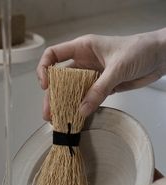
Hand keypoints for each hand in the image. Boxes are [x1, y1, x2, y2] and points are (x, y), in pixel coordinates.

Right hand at [37, 28, 165, 119]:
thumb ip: (100, 89)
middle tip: (49, 113)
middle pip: (60, 79)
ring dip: (64, 105)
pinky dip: (80, 108)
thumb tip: (82, 110)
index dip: (45, 69)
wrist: (159, 57)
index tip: (45, 86)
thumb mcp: (117, 68)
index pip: (53, 55)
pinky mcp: (101, 88)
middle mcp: (83, 62)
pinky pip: (86, 99)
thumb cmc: (139, 50)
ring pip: (72, 91)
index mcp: (82, 48)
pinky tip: (74, 118)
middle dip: (52, 96)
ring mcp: (91, 76)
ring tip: (57, 120)